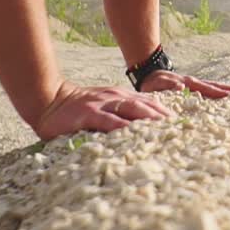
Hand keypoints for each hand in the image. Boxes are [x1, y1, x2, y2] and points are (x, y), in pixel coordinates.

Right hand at [33, 80, 173, 140]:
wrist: (48, 100)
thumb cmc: (76, 110)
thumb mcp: (102, 108)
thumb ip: (119, 115)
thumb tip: (137, 130)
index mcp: (119, 97)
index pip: (147, 102)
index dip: (164, 110)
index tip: (181, 120)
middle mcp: (114, 98)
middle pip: (145, 105)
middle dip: (163, 115)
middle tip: (180, 127)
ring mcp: (102, 105)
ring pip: (131, 109)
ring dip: (149, 118)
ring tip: (165, 128)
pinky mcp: (89, 114)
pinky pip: (108, 120)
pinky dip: (122, 126)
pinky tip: (132, 132)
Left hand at [138, 70, 229, 98]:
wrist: (150, 75)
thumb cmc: (152, 83)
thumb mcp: (156, 85)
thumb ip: (167, 85)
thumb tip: (180, 86)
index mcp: (187, 83)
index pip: (205, 89)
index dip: (217, 92)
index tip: (229, 96)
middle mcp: (194, 82)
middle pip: (214, 85)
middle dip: (228, 89)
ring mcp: (195, 84)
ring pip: (213, 86)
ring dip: (227, 89)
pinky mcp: (194, 87)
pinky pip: (209, 89)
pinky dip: (219, 91)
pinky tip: (227, 96)